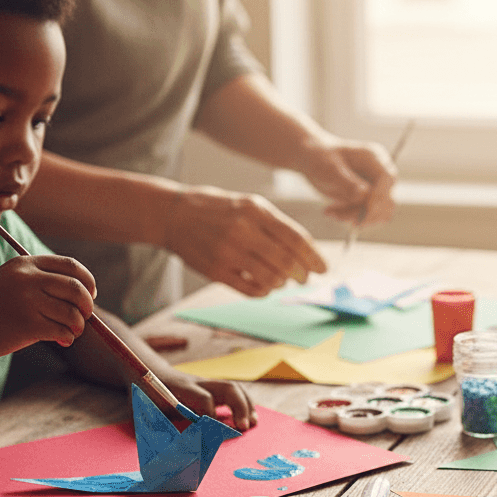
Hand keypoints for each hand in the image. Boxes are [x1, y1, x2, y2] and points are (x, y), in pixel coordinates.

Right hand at [0, 254, 95, 356]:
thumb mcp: (13, 282)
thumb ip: (44, 282)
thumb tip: (86, 297)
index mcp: (26, 264)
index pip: (71, 266)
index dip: (88, 281)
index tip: (90, 294)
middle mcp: (27, 279)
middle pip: (77, 289)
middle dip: (87, 305)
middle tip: (84, 316)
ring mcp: (27, 301)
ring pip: (73, 313)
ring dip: (79, 326)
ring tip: (72, 331)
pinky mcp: (27, 325)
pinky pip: (63, 331)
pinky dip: (68, 337)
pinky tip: (62, 340)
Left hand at [155, 369, 255, 430]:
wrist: (150, 374)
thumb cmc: (148, 397)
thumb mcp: (148, 411)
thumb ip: (160, 427)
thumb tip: (176, 450)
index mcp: (180, 390)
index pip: (203, 398)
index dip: (210, 414)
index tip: (213, 431)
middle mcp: (198, 384)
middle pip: (227, 387)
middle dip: (240, 407)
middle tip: (244, 427)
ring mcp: (207, 384)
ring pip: (234, 388)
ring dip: (247, 405)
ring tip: (253, 423)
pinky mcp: (212, 388)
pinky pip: (234, 392)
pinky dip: (244, 404)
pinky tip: (249, 418)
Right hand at [163, 186, 326, 297]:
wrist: (172, 214)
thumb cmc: (219, 210)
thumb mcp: (249, 205)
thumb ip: (276, 225)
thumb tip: (307, 252)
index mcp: (255, 210)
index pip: (296, 239)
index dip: (314, 258)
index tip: (323, 269)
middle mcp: (243, 230)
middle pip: (287, 262)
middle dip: (302, 274)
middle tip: (304, 278)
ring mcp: (228, 252)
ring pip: (272, 279)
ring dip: (282, 283)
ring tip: (281, 280)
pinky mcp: (216, 271)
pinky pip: (251, 290)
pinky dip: (265, 291)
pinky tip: (264, 285)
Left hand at [298, 137, 396, 225]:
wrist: (313, 158)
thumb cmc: (319, 157)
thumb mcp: (328, 168)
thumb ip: (346, 181)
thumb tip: (365, 193)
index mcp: (374, 158)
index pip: (387, 179)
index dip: (377, 197)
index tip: (359, 210)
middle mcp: (380, 173)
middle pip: (386, 201)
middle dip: (363, 213)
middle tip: (335, 214)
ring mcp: (377, 187)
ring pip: (379, 214)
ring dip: (355, 218)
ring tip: (331, 212)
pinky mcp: (370, 200)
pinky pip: (369, 218)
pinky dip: (351, 219)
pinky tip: (333, 212)